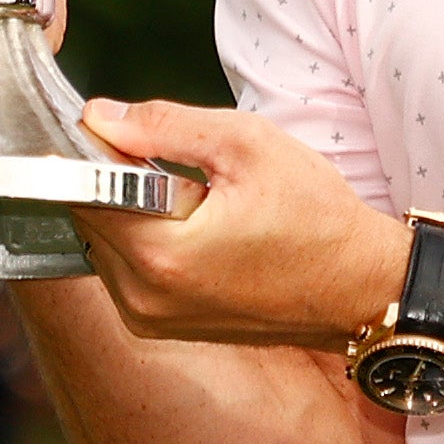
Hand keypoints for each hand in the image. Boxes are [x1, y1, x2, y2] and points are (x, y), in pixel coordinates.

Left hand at [74, 98, 406, 349]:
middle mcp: (142, 297)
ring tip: (196, 200)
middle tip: (176, 166)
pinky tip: (195, 228)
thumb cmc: (318, 217)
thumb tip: (100, 116)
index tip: (128, 133)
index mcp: (160, 253)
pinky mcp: (160, 326)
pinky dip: (147, 241)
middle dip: (118, 182)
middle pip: (88, 219)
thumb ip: (166, 126)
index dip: (98, 152)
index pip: (82, 191)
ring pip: (105, 244)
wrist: (360, 286)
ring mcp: (149, 318)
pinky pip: (126, 270)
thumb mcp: (248, 146)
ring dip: (131, 213)